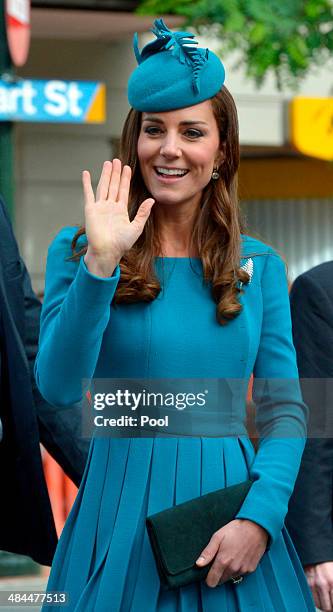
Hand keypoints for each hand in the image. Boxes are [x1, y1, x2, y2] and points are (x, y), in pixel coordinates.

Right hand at [82, 159, 154, 275]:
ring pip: (103, 186)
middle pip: (113, 186)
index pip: (123, 190)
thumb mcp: (136, 228)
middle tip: (117, 160)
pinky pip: (88, 194)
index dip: (125, 179)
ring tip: (107, 163)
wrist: (107, 252)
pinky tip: (86, 173)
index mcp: (120, 210)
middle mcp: (110, 207)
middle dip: (116, 173)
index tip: (127, 168)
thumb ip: (142, 213)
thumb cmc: (121, 244)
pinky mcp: (90, 210)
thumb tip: (152, 200)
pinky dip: (86, 183)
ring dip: (105, 175)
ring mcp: (100, 207)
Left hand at [196, 519, 267, 587]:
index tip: (208, 570)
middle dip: (218, 573)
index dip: (208, 577)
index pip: (212, 582)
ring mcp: (243, 570)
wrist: (256, 527)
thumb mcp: (218, 537)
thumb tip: (198, 564)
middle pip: (221, 581)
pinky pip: (240, 573)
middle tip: (220, 559)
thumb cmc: (236, 530)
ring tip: (230, 555)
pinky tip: (239, 556)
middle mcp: (233, 569)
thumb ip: (208, 552)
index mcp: (223, 561)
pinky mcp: (251, 569)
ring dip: (228, 570)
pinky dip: (238, 568)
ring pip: (230, 577)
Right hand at [305, 562, 332, 609]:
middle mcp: (322, 584)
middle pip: (326, 608)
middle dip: (329, 607)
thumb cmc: (327, 562)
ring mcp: (312, 584)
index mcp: (332, 582)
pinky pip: (311, 597)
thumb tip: (332, 598)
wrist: (316, 551)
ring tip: (325, 599)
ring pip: (318, 604)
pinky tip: (319, 594)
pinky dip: (315, 598)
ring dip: (322, 604)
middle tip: (330, 604)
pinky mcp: (305, 582)